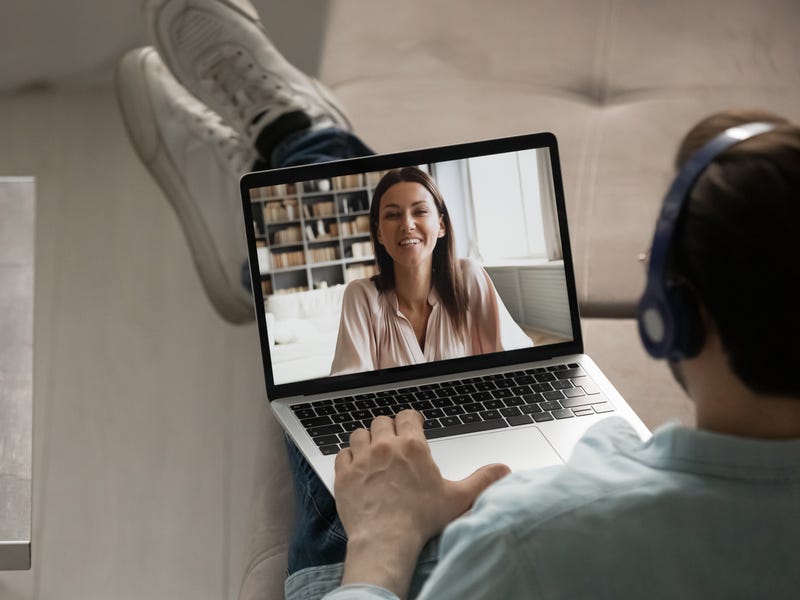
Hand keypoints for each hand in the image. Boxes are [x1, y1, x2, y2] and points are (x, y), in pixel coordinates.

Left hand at [334, 410, 509, 595]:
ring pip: (359, 433)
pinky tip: (356, 467)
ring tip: (373, 451)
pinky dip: (348, 457)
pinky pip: (342, 454)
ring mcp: (362, 458)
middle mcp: (385, 446)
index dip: (410, 419)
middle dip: (388, 428)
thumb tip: (503, 470)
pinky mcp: (344, 474)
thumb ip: (482, 480)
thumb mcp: (458, 498)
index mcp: (413, 446)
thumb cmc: (420, 520)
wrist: (386, 539)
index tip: (412, 425)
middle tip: (393, 441)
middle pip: (382, 421)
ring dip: (366, 439)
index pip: (408, 416)